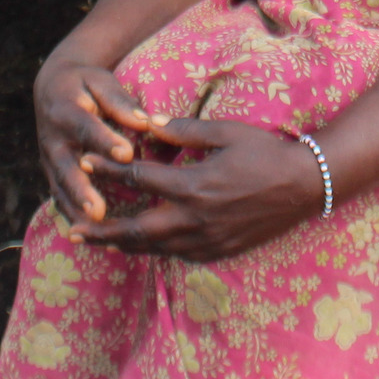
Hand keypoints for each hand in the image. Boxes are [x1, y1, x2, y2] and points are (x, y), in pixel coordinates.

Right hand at [32, 56, 153, 225]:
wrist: (52, 87)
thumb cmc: (85, 84)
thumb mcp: (101, 81)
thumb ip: (120, 101)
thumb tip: (144, 121)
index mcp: (65, 110)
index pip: (86, 127)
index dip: (105, 140)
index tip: (127, 153)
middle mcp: (52, 138)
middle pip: (66, 167)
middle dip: (82, 190)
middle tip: (99, 210)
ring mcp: (48, 158)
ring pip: (60, 187)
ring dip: (75, 209)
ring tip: (92, 229)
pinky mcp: (50, 171)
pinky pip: (57, 195)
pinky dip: (68, 214)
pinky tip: (82, 234)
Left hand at [74, 119, 325, 261]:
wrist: (306, 186)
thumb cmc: (266, 152)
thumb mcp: (225, 132)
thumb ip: (183, 130)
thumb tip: (147, 123)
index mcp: (193, 186)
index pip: (138, 180)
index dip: (109, 172)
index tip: (84, 164)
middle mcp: (195, 219)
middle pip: (135, 230)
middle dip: (101, 230)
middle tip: (73, 230)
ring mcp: (207, 241)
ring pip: (154, 248)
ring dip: (123, 244)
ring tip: (98, 240)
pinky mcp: (219, 252)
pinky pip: (178, 255)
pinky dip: (155, 250)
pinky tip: (143, 244)